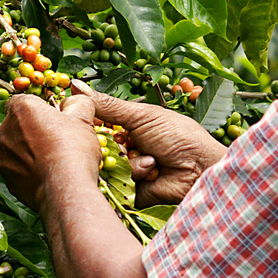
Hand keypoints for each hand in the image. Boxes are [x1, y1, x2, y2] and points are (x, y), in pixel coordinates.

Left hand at [0, 94, 101, 210]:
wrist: (65, 190)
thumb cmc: (73, 151)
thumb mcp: (83, 118)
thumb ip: (78, 102)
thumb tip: (74, 101)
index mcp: (21, 109)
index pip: (23, 99)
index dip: (39, 107)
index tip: (54, 117)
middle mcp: (5, 130)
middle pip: (18, 123)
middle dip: (33, 128)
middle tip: (57, 138)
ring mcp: (3, 156)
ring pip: (15, 147)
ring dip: (28, 150)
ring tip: (53, 159)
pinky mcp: (6, 178)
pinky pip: (16, 168)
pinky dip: (27, 170)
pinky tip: (46, 173)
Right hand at [69, 80, 226, 207]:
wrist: (200, 170)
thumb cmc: (179, 137)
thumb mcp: (143, 115)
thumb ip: (109, 106)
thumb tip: (77, 86)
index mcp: (127, 125)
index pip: (97, 122)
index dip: (88, 120)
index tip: (76, 115)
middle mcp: (125, 147)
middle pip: (97, 145)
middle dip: (111, 143)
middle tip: (127, 141)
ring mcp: (127, 169)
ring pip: (107, 165)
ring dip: (130, 160)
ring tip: (152, 158)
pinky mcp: (130, 191)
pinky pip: (117, 183)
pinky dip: (136, 175)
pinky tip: (153, 171)